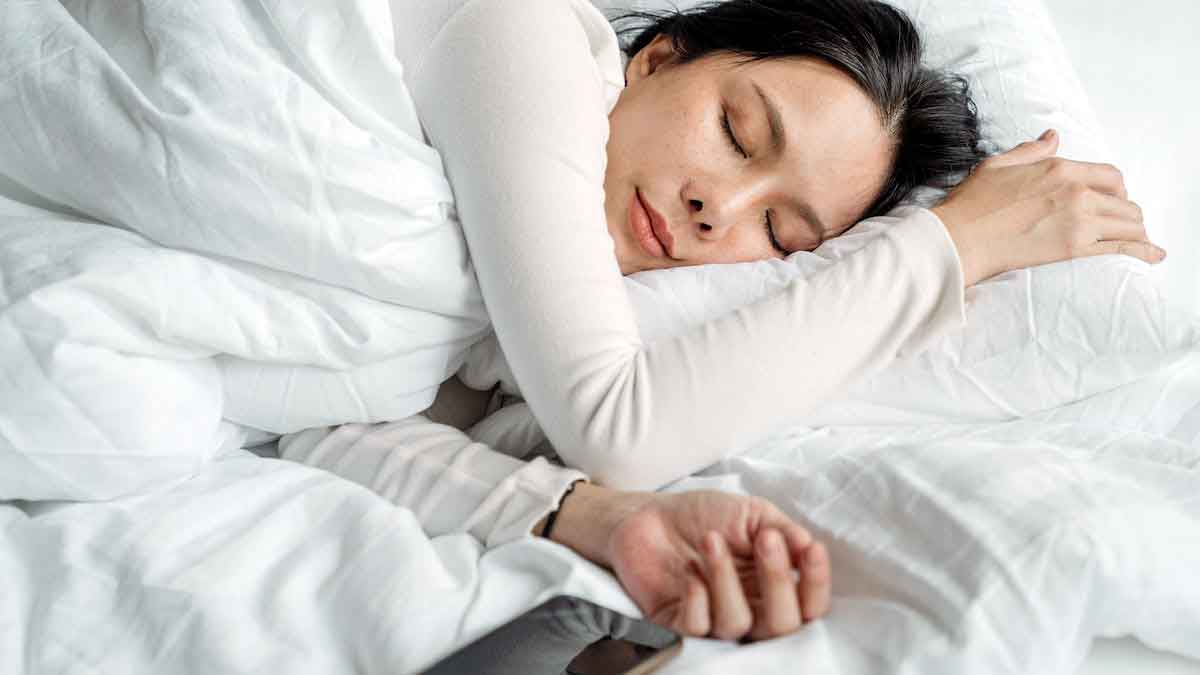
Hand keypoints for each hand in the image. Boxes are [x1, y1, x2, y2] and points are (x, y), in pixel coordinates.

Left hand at [543, 484, 830, 641]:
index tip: (810, 549)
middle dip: (777, 581)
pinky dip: (697, 599)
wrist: (649, 514)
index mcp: (772, 585)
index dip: (816, 583)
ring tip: (711, 541)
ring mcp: (714, 618)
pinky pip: (697, 628)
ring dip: (726, 578)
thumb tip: (808, 545)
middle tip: (764, 540)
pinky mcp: (678, 623)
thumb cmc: (703, 515)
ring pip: (737, 624)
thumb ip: (783, 529)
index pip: (808, 604)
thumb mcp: (752, 513)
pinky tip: (690, 571)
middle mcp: (749, 608)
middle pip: (781, 625)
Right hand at [932, 129, 1165, 286]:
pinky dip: (1143, 251)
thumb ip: (1031, 151)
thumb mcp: (999, 164)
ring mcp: (1079, 220)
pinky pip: (1121, 247)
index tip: (1113, 199)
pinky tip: (1155, 255)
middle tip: (1120, 223)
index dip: (1117, 188)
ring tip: (1135, 240)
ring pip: (1129, 223)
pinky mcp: (1074, 248)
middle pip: (1124, 200)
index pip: (1110, 175)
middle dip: (1126, 212)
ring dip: (1134, 231)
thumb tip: (1052, 138)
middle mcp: (1076, 191)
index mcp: (1060, 168)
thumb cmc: (972, 204)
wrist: (961, 238)